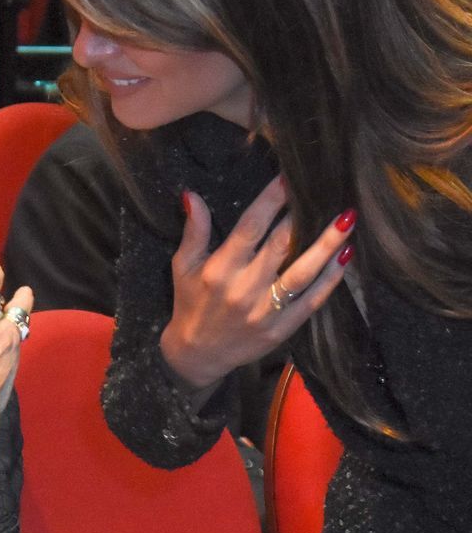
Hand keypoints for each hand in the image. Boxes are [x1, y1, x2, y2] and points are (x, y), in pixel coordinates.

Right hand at [160, 177, 355, 391]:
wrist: (198, 355)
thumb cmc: (190, 303)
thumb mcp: (183, 266)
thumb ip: (194, 231)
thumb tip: (192, 195)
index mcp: (220, 269)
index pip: (250, 227)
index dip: (271, 200)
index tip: (289, 177)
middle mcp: (244, 288)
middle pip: (281, 245)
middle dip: (305, 216)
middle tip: (328, 191)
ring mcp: (265, 311)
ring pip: (303, 272)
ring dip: (328, 245)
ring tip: (348, 220)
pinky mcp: (281, 329)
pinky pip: (311, 301)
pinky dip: (330, 279)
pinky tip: (346, 257)